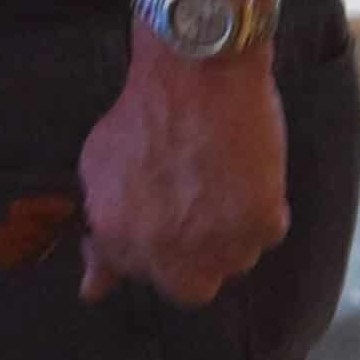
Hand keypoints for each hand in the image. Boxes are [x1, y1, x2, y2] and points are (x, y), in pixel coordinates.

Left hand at [75, 31, 289, 306]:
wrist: (196, 70)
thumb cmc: (143, 113)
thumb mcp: (98, 168)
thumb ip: (99, 237)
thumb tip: (93, 289)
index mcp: (120, 239)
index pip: (140, 276)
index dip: (153, 246)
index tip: (163, 219)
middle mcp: (166, 253)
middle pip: (190, 287)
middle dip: (193, 256)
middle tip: (197, 212)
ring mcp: (217, 244)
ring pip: (233, 262)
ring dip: (228, 233)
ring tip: (219, 180)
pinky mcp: (261, 223)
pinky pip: (265, 234)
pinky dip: (259, 209)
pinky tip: (244, 172)